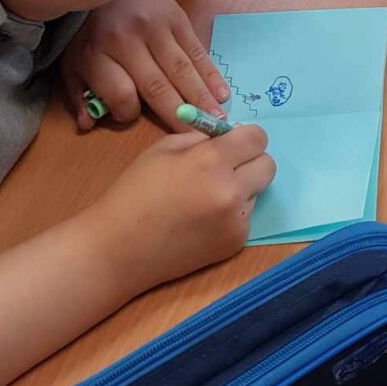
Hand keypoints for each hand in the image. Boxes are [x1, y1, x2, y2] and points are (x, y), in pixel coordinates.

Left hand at [60, 0, 229, 132]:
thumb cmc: (93, 29)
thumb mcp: (74, 60)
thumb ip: (79, 94)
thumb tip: (88, 125)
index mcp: (98, 53)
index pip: (119, 92)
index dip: (128, 112)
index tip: (134, 119)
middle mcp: (128, 40)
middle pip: (156, 85)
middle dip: (179, 114)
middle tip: (199, 138)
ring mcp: (156, 28)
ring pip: (181, 70)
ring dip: (201, 98)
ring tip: (217, 120)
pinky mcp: (178, 19)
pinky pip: (197, 51)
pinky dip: (210, 74)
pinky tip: (221, 94)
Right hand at [89, 125, 274, 290]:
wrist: (119, 248)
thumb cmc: (135, 192)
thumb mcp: (163, 149)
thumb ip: (201, 139)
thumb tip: (228, 137)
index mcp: (212, 160)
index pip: (258, 138)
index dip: (246, 137)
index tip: (234, 143)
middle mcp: (231, 191)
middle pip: (268, 165)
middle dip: (250, 161)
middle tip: (226, 167)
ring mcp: (236, 220)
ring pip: (256, 192)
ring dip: (240, 189)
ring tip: (204, 198)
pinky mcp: (235, 244)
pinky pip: (245, 217)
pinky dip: (230, 214)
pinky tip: (201, 220)